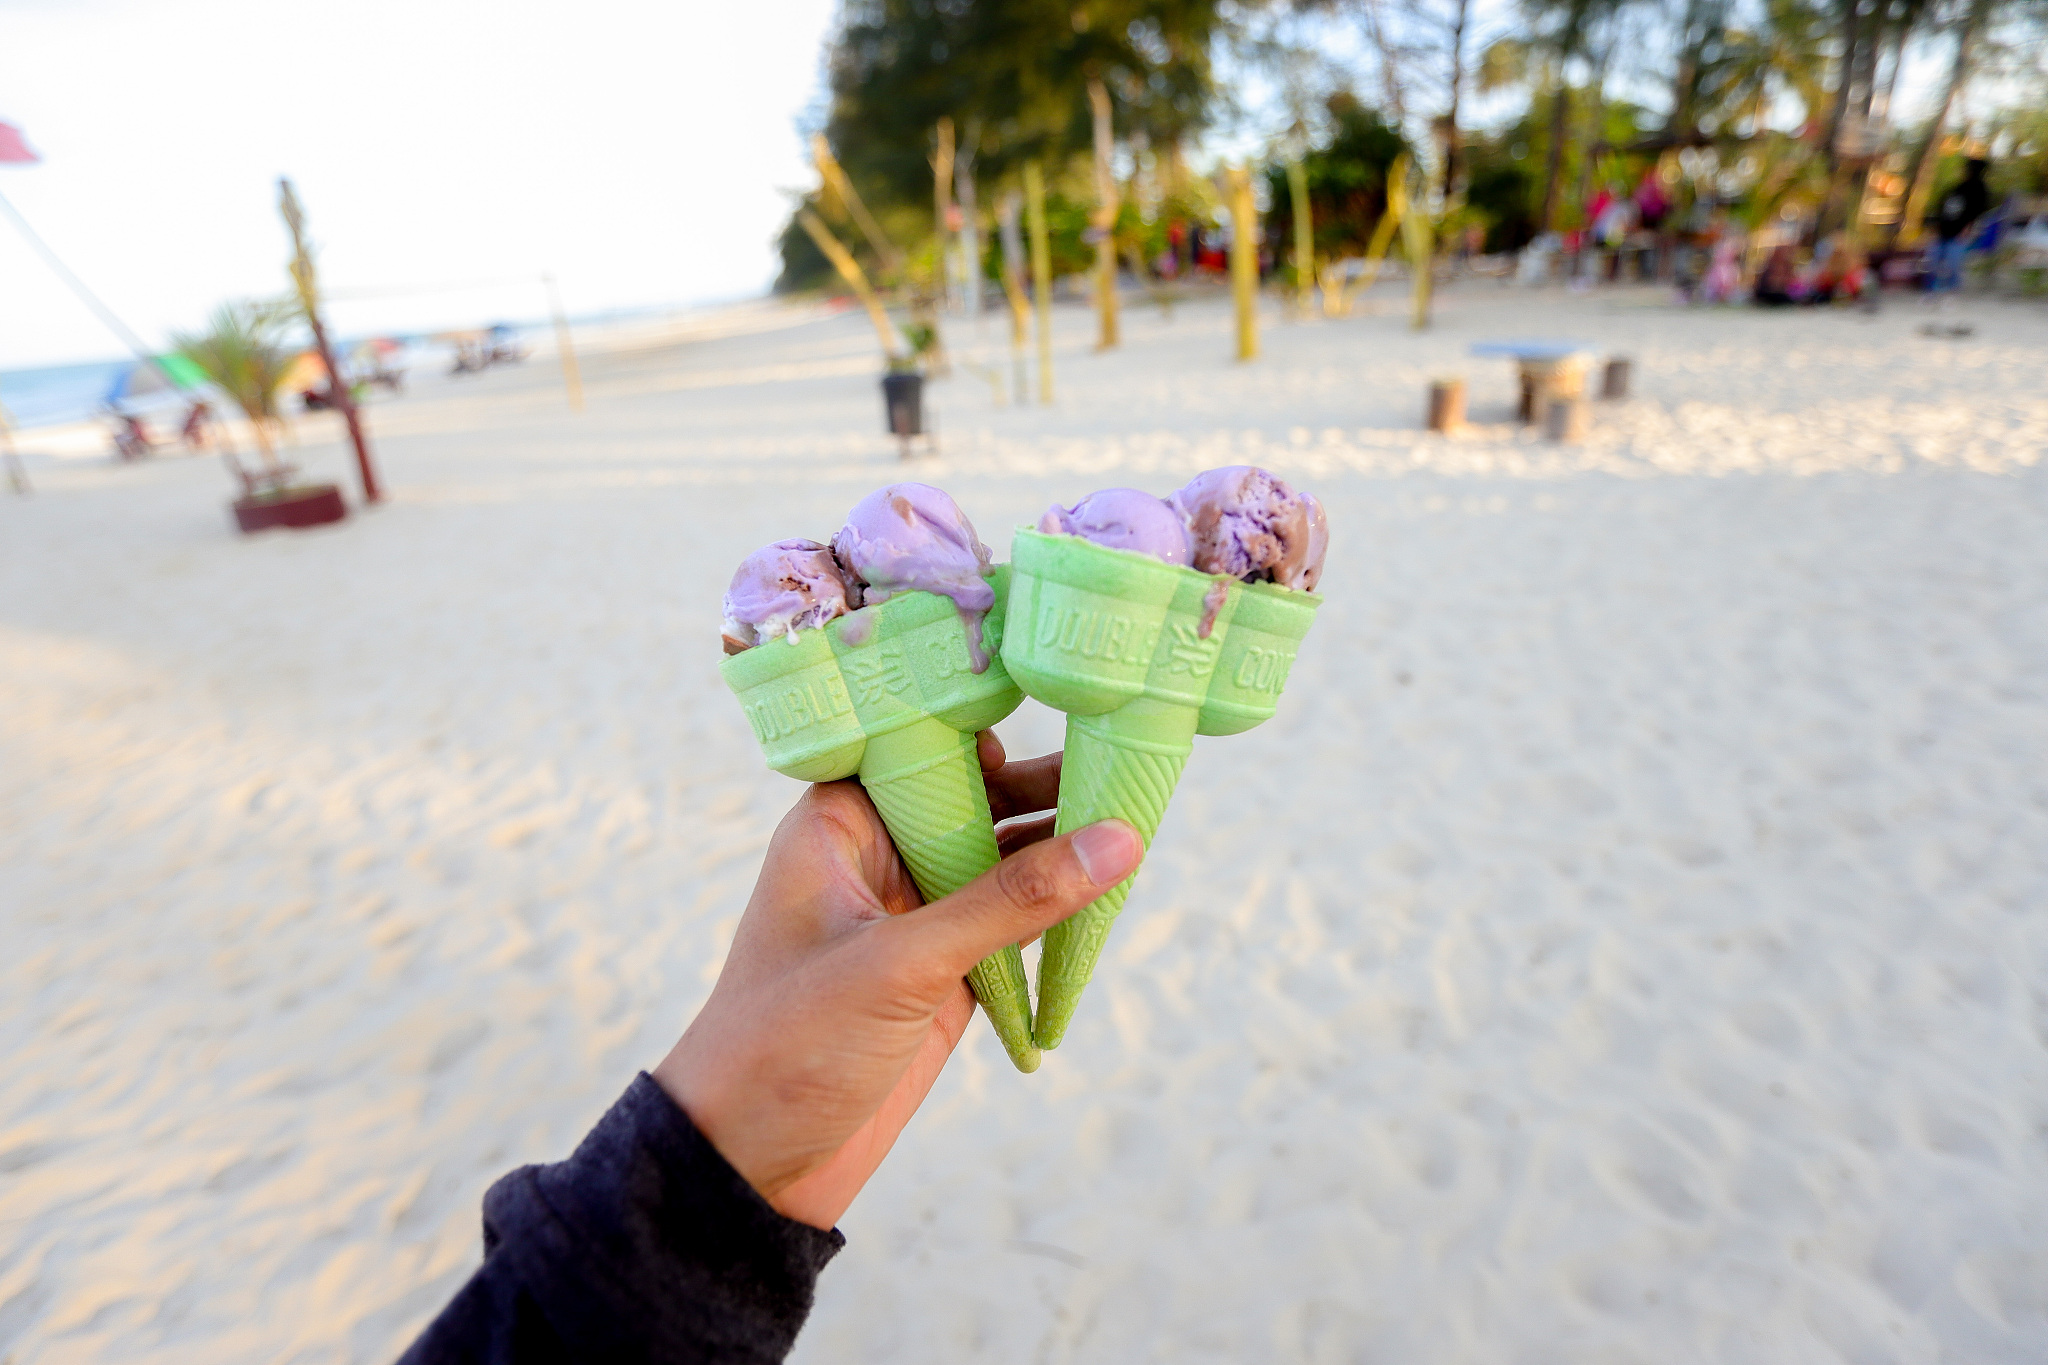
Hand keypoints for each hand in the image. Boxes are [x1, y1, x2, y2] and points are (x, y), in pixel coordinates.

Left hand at [652, 732, 1141, 1229]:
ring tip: (1133, 818)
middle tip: (1119, 762)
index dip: (987, 724)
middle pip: (972, 803)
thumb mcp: (903, 964)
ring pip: (998, 866)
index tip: (1062, 700)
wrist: (750, 1167)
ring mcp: (911, 920)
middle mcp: (875, 861)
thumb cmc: (789, 1043)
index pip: (922, 748)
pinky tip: (1108, 893)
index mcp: (838, 828)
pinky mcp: (941, 978)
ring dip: (1057, 853)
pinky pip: (1010, 929)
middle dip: (1041, 790)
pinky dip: (1054, 916)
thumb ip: (1010, 901)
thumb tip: (1116, 841)